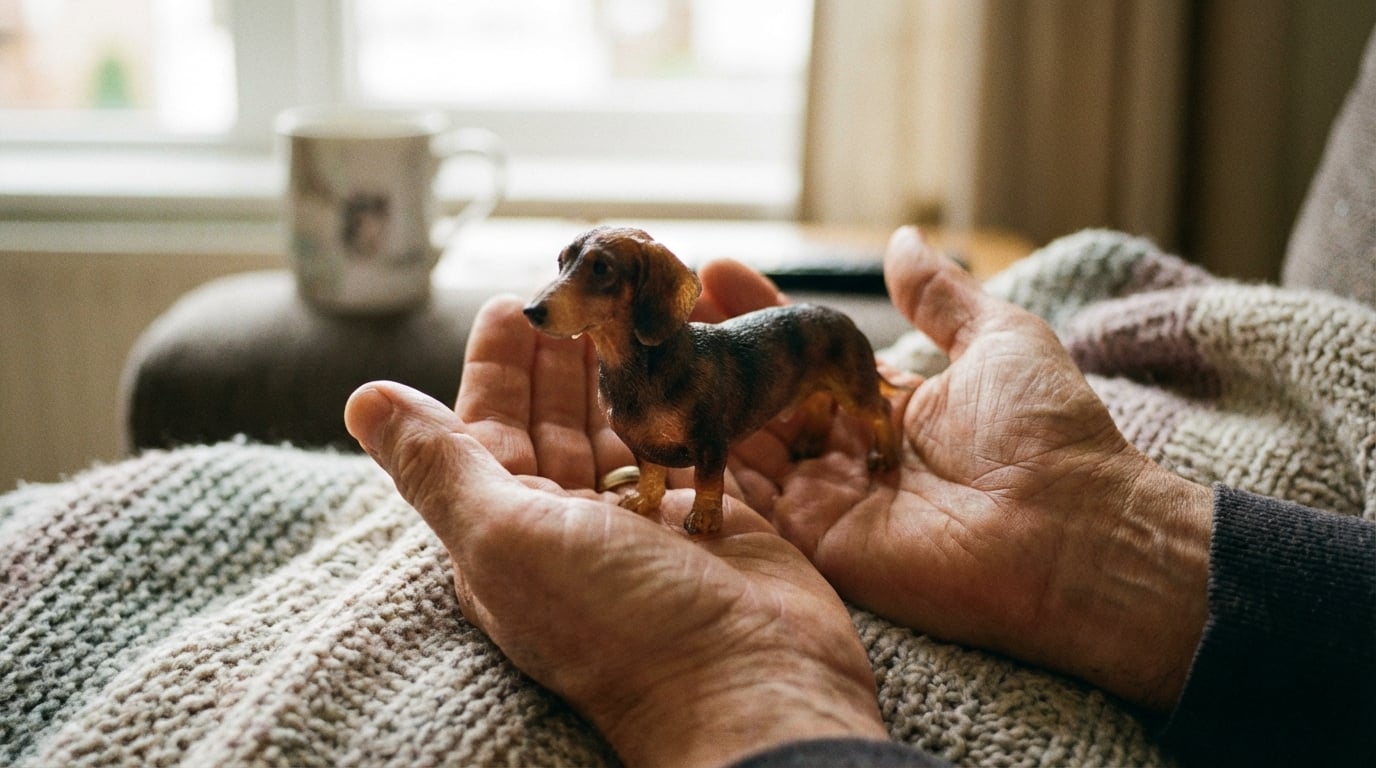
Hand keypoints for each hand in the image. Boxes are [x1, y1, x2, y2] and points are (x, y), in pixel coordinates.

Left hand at [343, 298, 886, 767]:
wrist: (747, 679)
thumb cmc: (616, 619)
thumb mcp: (505, 538)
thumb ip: (437, 465)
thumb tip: (362, 399)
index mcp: (508, 532)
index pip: (487, 430)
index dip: (495, 366)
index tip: (512, 302)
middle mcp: (569, 525)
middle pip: (553, 421)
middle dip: (557, 353)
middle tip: (575, 287)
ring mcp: (640, 520)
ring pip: (615, 424)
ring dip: (613, 366)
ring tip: (622, 306)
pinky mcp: (703, 510)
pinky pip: (676, 438)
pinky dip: (672, 393)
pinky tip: (678, 353)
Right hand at [708, 227, 1212, 710]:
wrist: (1071, 530)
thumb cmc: (1047, 433)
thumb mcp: (999, 339)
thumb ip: (940, 296)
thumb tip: (904, 239)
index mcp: (887, 402)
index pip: (804, 350)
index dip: (762, 311)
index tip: (715, 270)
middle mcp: (849, 450)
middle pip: (764, 394)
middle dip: (717, 348)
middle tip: (662, 306)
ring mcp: (829, 498)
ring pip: (745, 442)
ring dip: (700, 396)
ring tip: (649, 347)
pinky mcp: (817, 543)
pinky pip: (748, 502)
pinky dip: (702, 462)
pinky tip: (660, 416)